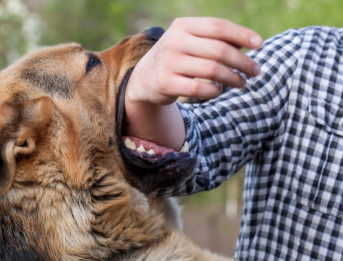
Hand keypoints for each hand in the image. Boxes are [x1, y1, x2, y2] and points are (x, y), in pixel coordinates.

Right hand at [124, 17, 262, 149]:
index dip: (242, 34)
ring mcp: (169, 62)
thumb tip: (251, 43)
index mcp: (183, 26)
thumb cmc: (177, 57)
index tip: (259, 45)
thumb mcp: (191, 42)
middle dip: (243, 62)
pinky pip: (200, 88)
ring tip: (242, 83)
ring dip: (233, 78)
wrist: (144, 78)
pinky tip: (219, 90)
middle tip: (255, 71)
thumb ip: (216, 40)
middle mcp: (174, 41)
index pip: (218, 27)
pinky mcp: (166, 83)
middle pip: (219, 50)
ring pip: (213, 70)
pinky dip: (215, 91)